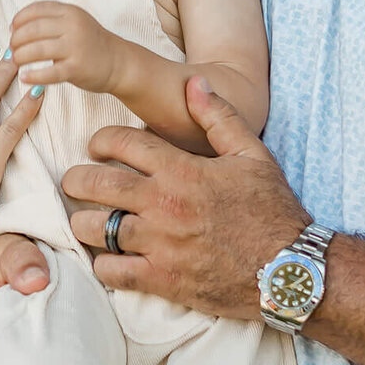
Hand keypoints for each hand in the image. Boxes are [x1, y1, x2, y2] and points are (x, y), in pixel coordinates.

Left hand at [10, 0, 120, 92]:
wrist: (119, 62)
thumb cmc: (91, 43)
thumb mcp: (75, 22)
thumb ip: (51, 20)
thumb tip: (16, 27)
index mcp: (70, 12)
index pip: (36, 9)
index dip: (19, 19)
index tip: (12, 29)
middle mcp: (73, 26)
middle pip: (32, 29)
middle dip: (16, 40)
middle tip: (12, 49)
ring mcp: (75, 47)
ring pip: (37, 50)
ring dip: (20, 56)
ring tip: (15, 61)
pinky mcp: (77, 68)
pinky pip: (49, 73)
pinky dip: (33, 76)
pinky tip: (24, 78)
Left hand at [64, 77, 306, 316]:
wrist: (289, 268)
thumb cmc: (272, 209)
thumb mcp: (252, 154)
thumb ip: (219, 117)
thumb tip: (193, 85)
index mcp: (182, 170)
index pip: (121, 143)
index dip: (100, 140)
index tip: (96, 146)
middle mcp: (164, 205)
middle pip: (95, 184)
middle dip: (76, 179)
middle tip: (75, 181)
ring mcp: (160, 244)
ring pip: (94, 228)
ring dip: (82, 222)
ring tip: (84, 220)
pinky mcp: (162, 280)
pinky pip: (112, 271)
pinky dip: (102, 265)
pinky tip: (106, 258)